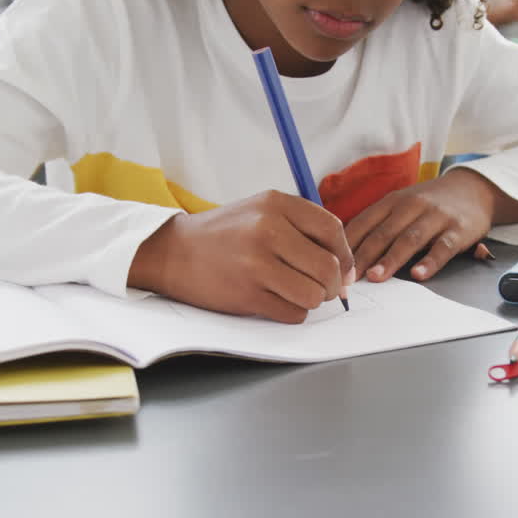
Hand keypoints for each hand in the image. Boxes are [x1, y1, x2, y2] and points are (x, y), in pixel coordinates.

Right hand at [128, 190, 354, 323]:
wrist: (171, 251)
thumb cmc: (223, 234)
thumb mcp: (261, 211)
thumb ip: (302, 228)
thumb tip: (345, 268)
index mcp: (275, 204)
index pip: (333, 231)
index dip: (346, 256)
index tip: (344, 270)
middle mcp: (267, 229)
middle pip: (328, 267)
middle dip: (333, 285)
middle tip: (323, 289)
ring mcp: (256, 263)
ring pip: (314, 294)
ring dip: (312, 300)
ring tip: (296, 294)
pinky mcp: (247, 294)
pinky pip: (293, 313)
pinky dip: (293, 313)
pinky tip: (277, 302)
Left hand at [346, 169, 517, 282]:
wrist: (473, 189)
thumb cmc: (429, 203)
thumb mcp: (401, 205)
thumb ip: (378, 224)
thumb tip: (344, 253)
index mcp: (392, 201)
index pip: (364, 222)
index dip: (347, 245)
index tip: (334, 266)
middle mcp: (412, 205)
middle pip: (383, 232)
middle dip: (363, 256)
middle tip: (349, 277)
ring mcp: (436, 216)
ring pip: (409, 239)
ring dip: (391, 259)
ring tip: (376, 276)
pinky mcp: (459, 229)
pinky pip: (443, 247)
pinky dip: (430, 261)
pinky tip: (418, 274)